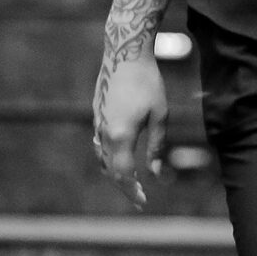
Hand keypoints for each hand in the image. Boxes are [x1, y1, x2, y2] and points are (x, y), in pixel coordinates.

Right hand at [92, 54, 167, 208]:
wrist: (125, 53)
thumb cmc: (148, 82)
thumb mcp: (160, 115)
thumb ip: (157, 146)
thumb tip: (155, 172)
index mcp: (121, 136)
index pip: (123, 175)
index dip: (132, 191)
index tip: (142, 202)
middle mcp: (104, 132)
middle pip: (111, 170)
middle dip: (124, 186)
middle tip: (139, 197)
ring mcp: (97, 123)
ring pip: (102, 158)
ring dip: (115, 173)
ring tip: (130, 182)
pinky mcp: (96, 114)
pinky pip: (99, 144)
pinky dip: (108, 157)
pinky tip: (118, 158)